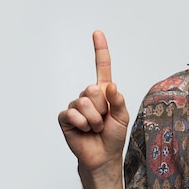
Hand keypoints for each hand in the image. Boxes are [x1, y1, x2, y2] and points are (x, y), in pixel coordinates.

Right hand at [58, 31, 129, 171]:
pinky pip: (73, 113)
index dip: (100, 49)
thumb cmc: (113, 135)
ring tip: (95, 128)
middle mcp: (89, 95)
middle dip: (102, 108)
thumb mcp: (122, 116)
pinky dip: (83, 124)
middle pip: (93, 88)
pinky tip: (84, 131)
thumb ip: (118, 100)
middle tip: (103, 121)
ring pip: (85, 102)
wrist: (102, 156)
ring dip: (94, 119)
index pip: (102, 66)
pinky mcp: (66, 117)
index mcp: (104, 91)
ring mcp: (76, 105)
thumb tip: (110, 86)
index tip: (97, 33)